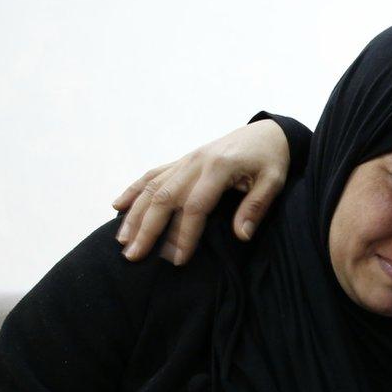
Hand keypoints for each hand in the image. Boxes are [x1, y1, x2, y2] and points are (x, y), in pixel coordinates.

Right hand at [112, 119, 289, 264]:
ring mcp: (186, 160)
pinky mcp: (183, 160)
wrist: (267, 132)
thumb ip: (256, 207)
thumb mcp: (273, 181)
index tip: (178, 259)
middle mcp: (196, 162)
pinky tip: (118, 206)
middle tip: (133, 256)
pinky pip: (153, 173)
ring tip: (122, 241)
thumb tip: (241, 235)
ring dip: (135, 214)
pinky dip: (134, 189)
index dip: (185, 234)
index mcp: (219, 167)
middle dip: (147, 229)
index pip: (196, 206)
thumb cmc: (271, 159)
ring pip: (152, 186)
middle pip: (164, 197)